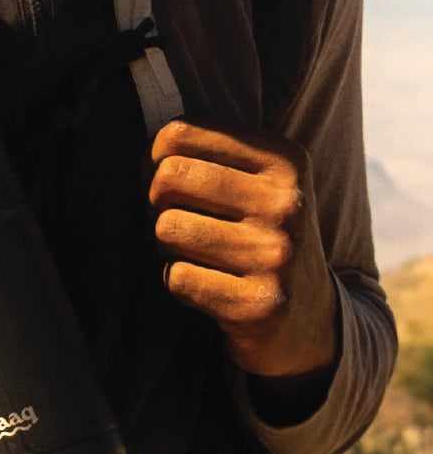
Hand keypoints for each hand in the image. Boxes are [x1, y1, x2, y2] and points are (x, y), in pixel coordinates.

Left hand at [149, 119, 336, 379]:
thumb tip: (143, 154)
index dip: (155, 160)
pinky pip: (176, 277)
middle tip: (177, 220)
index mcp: (285, 160)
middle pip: (168, 178)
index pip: (179, 134)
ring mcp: (276, 255)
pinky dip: (178, 281)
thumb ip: (205, 155)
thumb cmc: (262, 237)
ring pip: (167, 228)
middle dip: (156, 202)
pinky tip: (208, 285)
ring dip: (167, 245)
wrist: (311, 319)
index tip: (170, 182)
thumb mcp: (258, 182)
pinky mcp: (258, 305)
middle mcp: (286, 203)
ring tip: (196, 253)